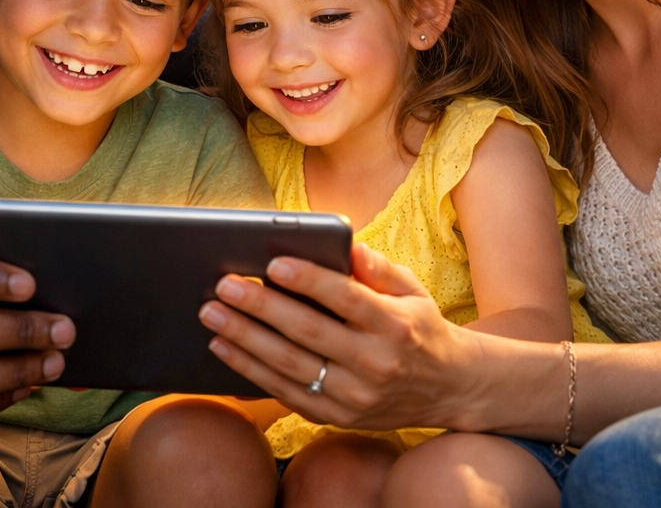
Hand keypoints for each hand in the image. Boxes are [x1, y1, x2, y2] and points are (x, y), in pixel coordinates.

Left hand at [198, 244, 484, 432]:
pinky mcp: (338, 416)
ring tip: (212, 315)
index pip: (346, 300)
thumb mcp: (412, 290)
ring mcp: (355, 396)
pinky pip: (287, 393)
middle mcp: (375, 364)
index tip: (273, 263)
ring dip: (244, 340)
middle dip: (260, 309)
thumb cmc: (419, 327)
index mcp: (394, 325)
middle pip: (308, 333)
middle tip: (224, 286)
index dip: (309, 281)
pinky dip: (251, 371)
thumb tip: (346, 244)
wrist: (448, 388)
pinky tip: (224, 349)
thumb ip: (378, 268)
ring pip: (290, 367)